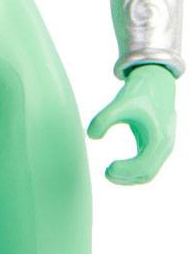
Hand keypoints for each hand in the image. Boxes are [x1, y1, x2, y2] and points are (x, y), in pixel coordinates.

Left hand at [87, 64, 175, 184]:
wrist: (156, 79)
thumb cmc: (140, 91)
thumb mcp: (121, 102)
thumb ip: (104, 118)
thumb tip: (91, 136)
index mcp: (159, 138)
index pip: (143, 166)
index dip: (125, 171)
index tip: (107, 168)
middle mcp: (164, 145)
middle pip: (147, 174)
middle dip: (126, 177)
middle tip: (106, 172)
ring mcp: (163, 146)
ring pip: (148, 171)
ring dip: (129, 176)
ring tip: (109, 171)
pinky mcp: (157, 143)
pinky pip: (147, 163)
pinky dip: (133, 168)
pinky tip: (118, 166)